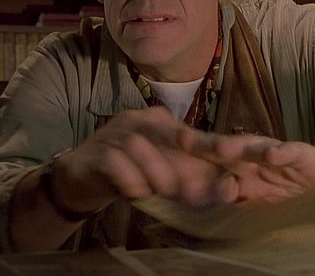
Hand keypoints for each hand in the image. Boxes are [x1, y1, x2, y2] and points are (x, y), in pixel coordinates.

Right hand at [50, 106, 224, 212]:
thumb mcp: (164, 176)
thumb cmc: (130, 175)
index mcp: (159, 122)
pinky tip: (136, 193)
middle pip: (167, 133)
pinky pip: (114, 160)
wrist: (81, 180)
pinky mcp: (95, 152)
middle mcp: (138, 120)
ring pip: (138, 145)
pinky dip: (128, 177)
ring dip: (155, 171)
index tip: (230, 154)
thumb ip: (194, 181)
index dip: (211, 142)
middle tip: (195, 194)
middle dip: (185, 163)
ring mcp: (113, 133)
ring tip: (164, 192)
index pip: (190, 132)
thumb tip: (232, 190)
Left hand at [177, 128, 314, 204]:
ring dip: (238, 146)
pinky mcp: (303, 154)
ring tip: (221, 147)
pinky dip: (282, 153)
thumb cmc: (291, 193)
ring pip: (253, 147)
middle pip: (224, 150)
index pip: (210, 165)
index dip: (192, 165)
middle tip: (182, 140)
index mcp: (239, 170)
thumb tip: (197, 218)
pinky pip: (291, 152)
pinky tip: (273, 155)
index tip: (169, 162)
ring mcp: (276, 154)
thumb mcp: (258, 202)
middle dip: (204, 145)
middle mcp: (252, 158)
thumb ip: (233, 204)